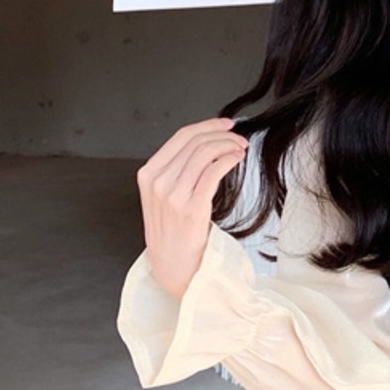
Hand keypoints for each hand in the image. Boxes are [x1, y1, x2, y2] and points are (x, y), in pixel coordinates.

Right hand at [135, 117, 247, 299]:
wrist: (172, 265)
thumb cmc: (172, 231)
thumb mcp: (163, 196)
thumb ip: (176, 171)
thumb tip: (205, 146)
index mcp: (148, 174)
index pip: (180, 137)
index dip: (207, 125)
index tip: (225, 124)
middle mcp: (157, 182)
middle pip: (194, 142)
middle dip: (222, 134)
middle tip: (239, 137)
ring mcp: (172, 195)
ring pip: (204, 154)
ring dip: (228, 145)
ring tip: (241, 148)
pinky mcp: (191, 208)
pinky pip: (213, 172)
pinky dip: (228, 160)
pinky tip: (237, 159)